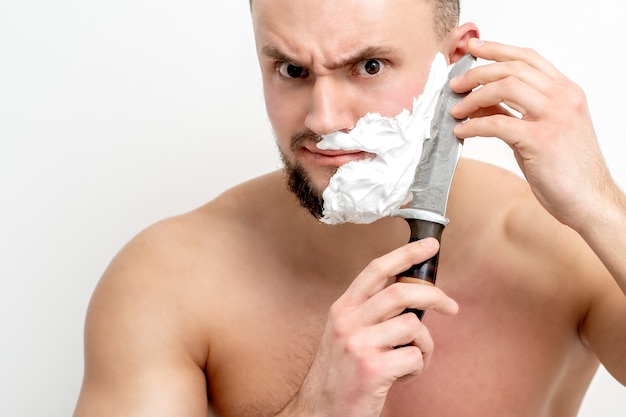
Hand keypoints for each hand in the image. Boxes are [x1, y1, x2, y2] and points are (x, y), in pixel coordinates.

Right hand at [279, 238, 457, 416]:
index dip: (405, 254)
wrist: (320, 412)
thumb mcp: (345, 334)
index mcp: (343, 309)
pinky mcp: (373, 369)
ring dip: (424, 345)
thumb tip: (411, 296)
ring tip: (412, 359)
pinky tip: (403, 375)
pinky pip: (415, 356)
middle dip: (434, 295)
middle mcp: (348, 322)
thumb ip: (371, 313)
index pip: (376, 270)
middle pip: (401, 292)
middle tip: (450, 306)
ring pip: (413, 326)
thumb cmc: (339, 374)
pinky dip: (417, 367)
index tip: (429, 246)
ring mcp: (359, 345)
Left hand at [450, 38, 615, 230]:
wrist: (588, 200)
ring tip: (456, 109)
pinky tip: (462, 131)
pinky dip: (474, 126)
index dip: (496, 50)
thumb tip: (480, 101)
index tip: (472, 49)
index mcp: (566, 92)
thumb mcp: (540, 130)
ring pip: (506, 87)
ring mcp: (554, 117)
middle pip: (513, 68)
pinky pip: (498, 123)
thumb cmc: (566, 169)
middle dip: (478, 72)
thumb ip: (515, 111)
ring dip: (474, 96)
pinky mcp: (541, 140)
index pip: (528, 58)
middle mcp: (564, 98)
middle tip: (455, 85)